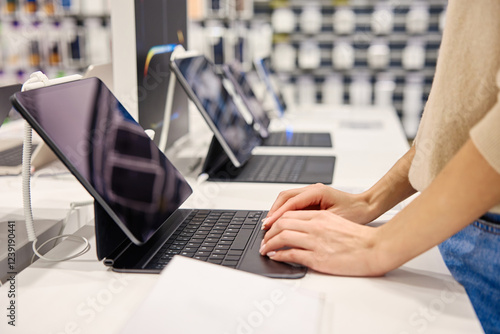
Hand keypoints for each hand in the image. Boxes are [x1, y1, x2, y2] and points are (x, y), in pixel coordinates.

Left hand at [259, 210, 387, 275]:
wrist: (375, 248)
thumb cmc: (359, 239)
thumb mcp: (336, 222)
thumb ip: (319, 223)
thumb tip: (303, 228)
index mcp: (320, 216)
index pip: (289, 214)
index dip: (276, 221)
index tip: (271, 227)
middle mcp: (315, 226)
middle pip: (282, 223)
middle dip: (269, 232)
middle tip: (264, 239)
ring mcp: (315, 242)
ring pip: (282, 237)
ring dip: (269, 243)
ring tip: (265, 249)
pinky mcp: (317, 258)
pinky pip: (291, 254)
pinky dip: (279, 255)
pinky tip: (275, 256)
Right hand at [262, 183, 374, 229]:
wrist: (366, 206)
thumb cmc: (355, 212)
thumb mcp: (333, 220)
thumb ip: (313, 223)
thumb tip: (294, 229)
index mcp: (316, 191)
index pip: (290, 203)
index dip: (278, 215)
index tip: (269, 225)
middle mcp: (312, 189)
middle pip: (284, 197)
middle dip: (273, 212)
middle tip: (266, 227)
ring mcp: (311, 192)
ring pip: (287, 199)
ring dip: (278, 211)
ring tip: (270, 225)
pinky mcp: (312, 198)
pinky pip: (293, 202)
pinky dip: (285, 211)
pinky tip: (282, 222)